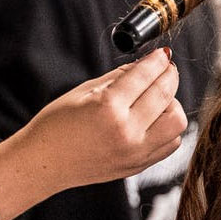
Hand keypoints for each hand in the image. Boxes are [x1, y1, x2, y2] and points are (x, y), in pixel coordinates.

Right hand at [17, 47, 186, 191]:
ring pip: (176, 122)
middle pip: (166, 95)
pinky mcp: (138, 166)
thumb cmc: (57, 124)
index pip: (145, 75)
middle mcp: (126, 131)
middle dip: (169, 74)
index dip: (157, 60)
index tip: (162, 53)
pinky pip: (170, 143)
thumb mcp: (84, 91)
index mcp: (108, 107)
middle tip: (165, 68)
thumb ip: (119, 76)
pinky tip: (154, 119)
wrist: (44, 162)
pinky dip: (168, 128)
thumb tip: (145, 64)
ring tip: (157, 98)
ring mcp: (135, 152)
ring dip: (172, 103)